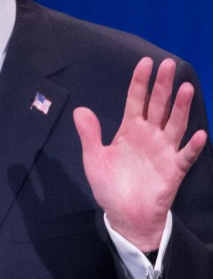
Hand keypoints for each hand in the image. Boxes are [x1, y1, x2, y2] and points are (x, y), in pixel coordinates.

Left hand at [73, 57, 206, 251]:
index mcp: (130, 130)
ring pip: (175, 124)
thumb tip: (80, 110)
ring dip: (181, 108)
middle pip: (158, 106)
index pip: (136, 100)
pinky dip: (192, 146)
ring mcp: (163, 151)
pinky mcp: (173, 170)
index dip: (140, 82)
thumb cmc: (110, 186)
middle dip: (163, 86)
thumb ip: (89, 134)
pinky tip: (197, 134)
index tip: (146, 62)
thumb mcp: (94, 158)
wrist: (124, 216)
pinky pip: (185, 156)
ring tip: (186, 88)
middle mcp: (150, 136)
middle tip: (169, 65)